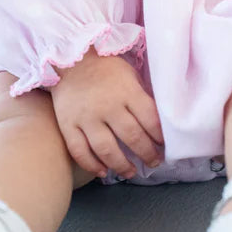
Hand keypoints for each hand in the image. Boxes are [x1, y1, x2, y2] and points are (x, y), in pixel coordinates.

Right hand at [50, 47, 164, 178]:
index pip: (149, 119)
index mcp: (127, 91)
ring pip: (106, 149)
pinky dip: (91, 164)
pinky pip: (79, 151)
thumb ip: (140, 96)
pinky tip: (102, 171)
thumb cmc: (105, 67)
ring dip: (121, 165)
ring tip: (131, 172)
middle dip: (147, 154)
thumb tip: (155, 123)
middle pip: (132, 137)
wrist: (70, 60)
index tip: (164, 145)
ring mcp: (86, 117)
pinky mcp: (67, 124)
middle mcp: (108, 106)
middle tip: (153, 162)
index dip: (160, 136)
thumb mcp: (129, 74)